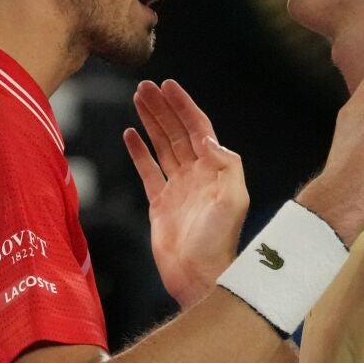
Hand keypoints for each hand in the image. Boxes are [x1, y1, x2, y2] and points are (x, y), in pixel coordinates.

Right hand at [124, 80, 248, 307]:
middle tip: (145, 87)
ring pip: (162, 146)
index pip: (198, 128)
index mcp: (215, 170)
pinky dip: (139, 151)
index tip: (168, 86)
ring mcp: (178, 188)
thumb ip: (226, 166)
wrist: (199, 276)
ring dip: (151, 122)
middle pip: (177, 132)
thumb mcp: (233, 200)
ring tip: (137, 100)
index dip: (183, 106)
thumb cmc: (219, 243)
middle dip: (162, 108)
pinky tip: (130, 134)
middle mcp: (197, 175)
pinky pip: (148, 170)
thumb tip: (208, 139)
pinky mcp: (160, 203)